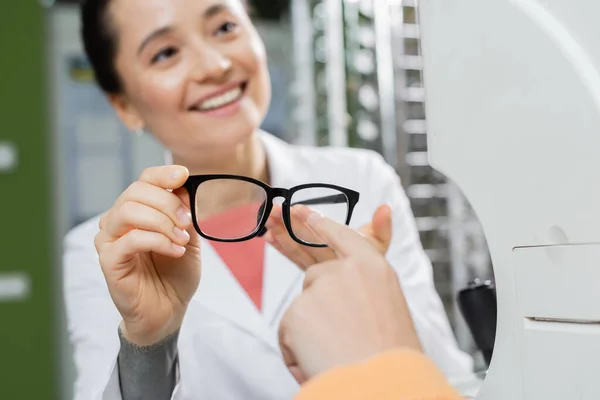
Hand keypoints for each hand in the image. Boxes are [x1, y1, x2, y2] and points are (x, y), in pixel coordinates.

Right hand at [94, 165, 200, 345]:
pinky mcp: (108, 261)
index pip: (143, 181)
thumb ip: (184, 212)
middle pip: (135, 191)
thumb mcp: (188, 237)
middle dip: (168, 202)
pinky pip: (130, 240)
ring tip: (181, 238)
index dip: (162, 174)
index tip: (183, 175)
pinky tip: (175, 250)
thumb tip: (183, 185)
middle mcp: (118, 221)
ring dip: (162, 221)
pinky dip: (158, 241)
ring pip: (128, 211)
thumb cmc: (175, 273)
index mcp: (137, 211)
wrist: (169, 311)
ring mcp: (109, 240)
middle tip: (187, 222)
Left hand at [263, 203, 391, 269]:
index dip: (312, 221)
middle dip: (290, 225)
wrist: (366, 295)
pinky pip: (293, 258)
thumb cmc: (373, 264)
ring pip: (298, 251)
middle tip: (275, 209)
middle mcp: (332, 265)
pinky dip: (280, 247)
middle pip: (308, 243)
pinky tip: (268, 236)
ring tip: (268, 219)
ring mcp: (318, 270)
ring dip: (281, 234)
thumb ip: (382, 227)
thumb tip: (385, 208)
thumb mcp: (380, 245)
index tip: (297, 208)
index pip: (328, 236)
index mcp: (349, 256)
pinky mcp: (308, 271)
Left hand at [278, 208, 421, 382]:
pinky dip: (299, 350)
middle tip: (273, 217)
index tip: (299, 211)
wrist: (382, 384)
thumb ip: (367, 273)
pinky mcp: (298, 310)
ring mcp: (321, 287)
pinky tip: (314, 361)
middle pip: (311, 262)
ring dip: (311, 328)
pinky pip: (291, 331)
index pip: (340, 236)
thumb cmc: (390, 352)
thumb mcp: (386, 305)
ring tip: (331, 352)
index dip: (318, 224)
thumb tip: (379, 214)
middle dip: (289, 239)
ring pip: (304, 305)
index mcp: (375, 267)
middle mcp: (347, 270)